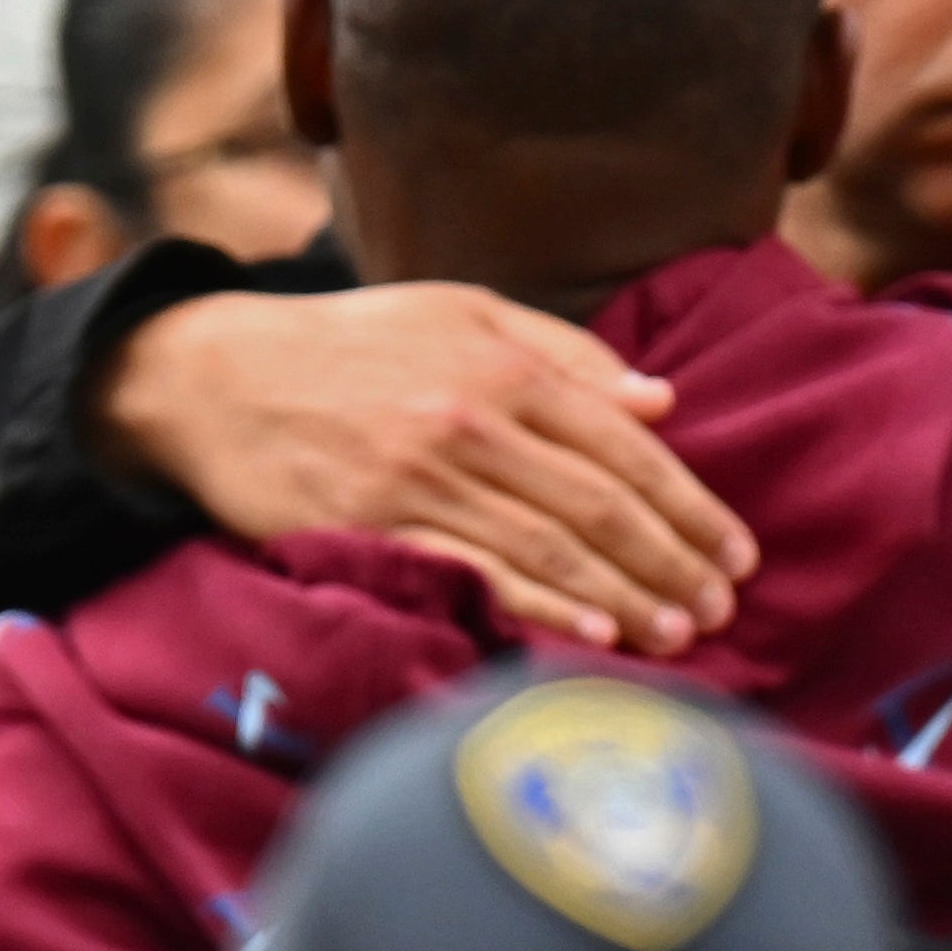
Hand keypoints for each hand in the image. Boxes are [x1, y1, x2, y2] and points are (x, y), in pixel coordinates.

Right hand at [96, 285, 755, 652]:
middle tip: (724, 608)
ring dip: (624, 598)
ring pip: (546, 548)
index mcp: (505, 369)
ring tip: (680, 634)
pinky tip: (591, 637)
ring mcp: (417, 480)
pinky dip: (537, 609)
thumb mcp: (465, 313)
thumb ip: (568, 355)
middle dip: (673, 562)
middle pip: (598, 505)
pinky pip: (471, 576)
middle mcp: (470, 425)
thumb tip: (661, 402)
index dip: (692, 506)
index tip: (738, 553)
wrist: (213, 374)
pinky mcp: (368, 528)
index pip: (627, 449)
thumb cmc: (355, 342)